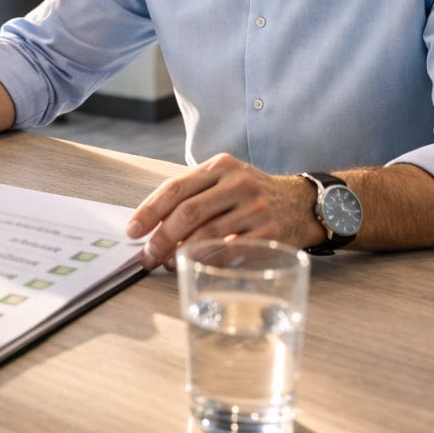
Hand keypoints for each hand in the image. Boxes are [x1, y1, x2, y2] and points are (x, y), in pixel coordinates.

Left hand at [124, 153, 314, 268]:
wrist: (301, 203)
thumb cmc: (251, 194)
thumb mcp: (225, 180)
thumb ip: (193, 194)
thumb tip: (150, 224)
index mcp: (220, 166)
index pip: (175, 188)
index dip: (149, 211)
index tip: (132, 230)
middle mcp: (238, 183)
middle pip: (188, 212)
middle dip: (161, 238)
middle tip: (147, 255)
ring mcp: (255, 208)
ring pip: (206, 235)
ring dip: (180, 253)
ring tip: (166, 264)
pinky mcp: (268, 232)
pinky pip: (228, 251)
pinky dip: (205, 261)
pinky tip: (193, 265)